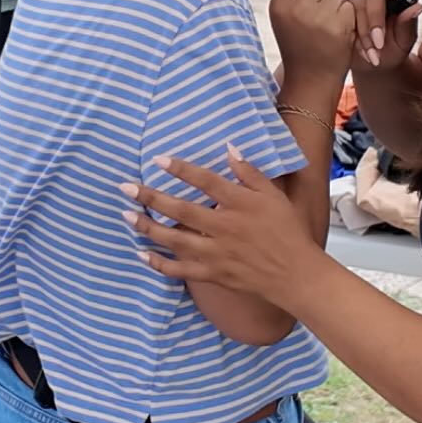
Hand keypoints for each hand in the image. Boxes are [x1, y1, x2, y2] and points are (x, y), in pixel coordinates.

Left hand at [121, 148, 320, 304]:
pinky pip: (181, 270)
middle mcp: (224, 227)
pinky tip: (142, 254)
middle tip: (125, 188)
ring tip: (126, 216)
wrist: (295, 273)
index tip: (158, 160)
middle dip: (150, 198)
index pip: (205, 182)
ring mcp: (216, 253)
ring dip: (148, 228)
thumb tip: (229, 148)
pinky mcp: (213, 274)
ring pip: (174, 240)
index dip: (181, 170)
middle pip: (180, 210)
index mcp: (240, 204)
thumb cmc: (286, 231)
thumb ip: (249, 172)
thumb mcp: (273, 196)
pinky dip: (159, 263)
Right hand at [269, 0, 355, 88]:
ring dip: (337, 3)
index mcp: (279, 4)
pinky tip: (338, 31)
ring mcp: (319, 16)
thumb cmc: (298, 45)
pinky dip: (348, 16)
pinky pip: (349, 5)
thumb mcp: (283, 17)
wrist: (310, 79)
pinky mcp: (339, 25)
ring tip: (327, 24)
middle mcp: (296, 8)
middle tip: (319, 10)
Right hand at [340, 0, 421, 71]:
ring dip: (364, 32)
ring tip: (375, 53)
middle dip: (375, 17)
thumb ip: (409, 23)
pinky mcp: (343, 13)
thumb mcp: (405, 39)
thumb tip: (418, 6)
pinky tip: (366, 53)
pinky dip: (356, 39)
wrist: (379, 64)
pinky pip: (344, 19)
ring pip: (356, 5)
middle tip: (380, 42)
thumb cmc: (394, 48)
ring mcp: (357, 1)